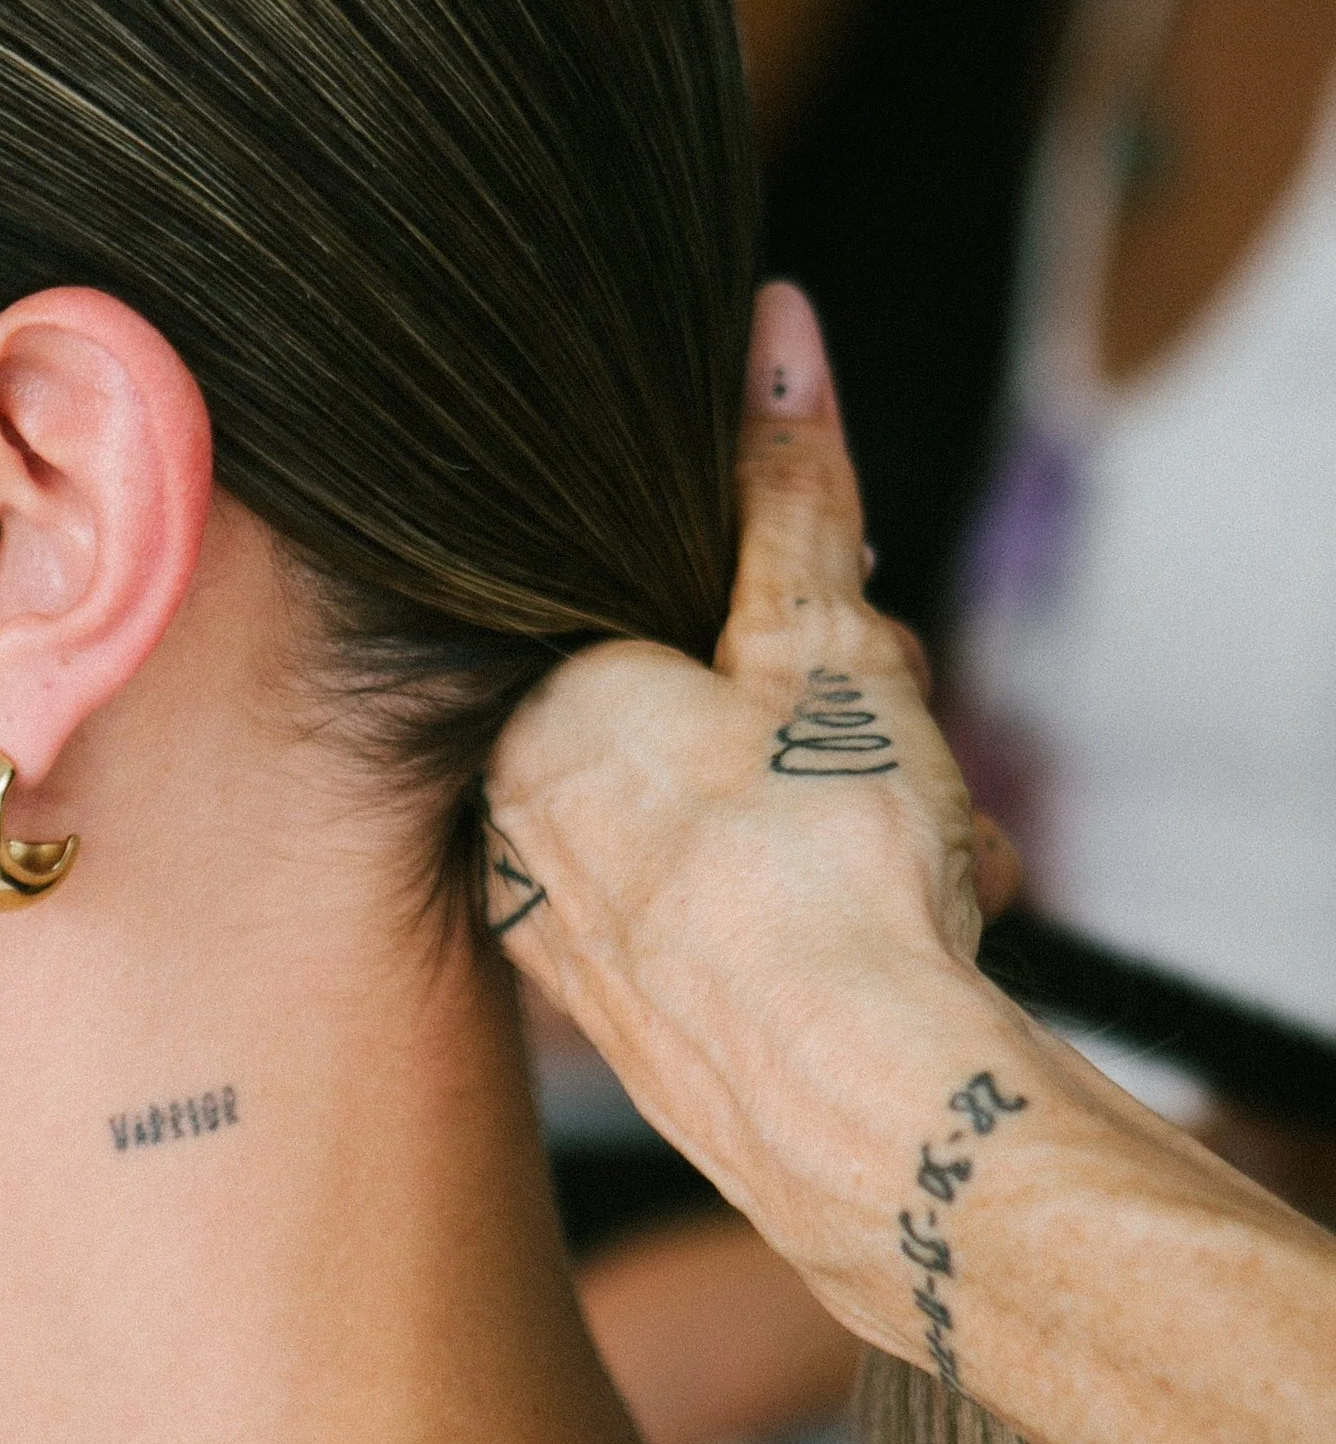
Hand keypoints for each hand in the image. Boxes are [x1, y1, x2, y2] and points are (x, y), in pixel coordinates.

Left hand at [482, 284, 1014, 1238]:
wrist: (867, 1110)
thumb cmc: (831, 871)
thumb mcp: (825, 640)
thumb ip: (791, 489)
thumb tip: (772, 333)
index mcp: (531, 716)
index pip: (672, 616)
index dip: (803, 624)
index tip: (869, 648)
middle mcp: (515, 828)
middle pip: (704, 720)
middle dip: (843, 728)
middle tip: (909, 759)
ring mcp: (563, 941)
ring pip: (731, 825)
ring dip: (857, 824)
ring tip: (930, 859)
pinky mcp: (627, 1031)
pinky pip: (730, 928)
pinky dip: (820, 917)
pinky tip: (900, 936)